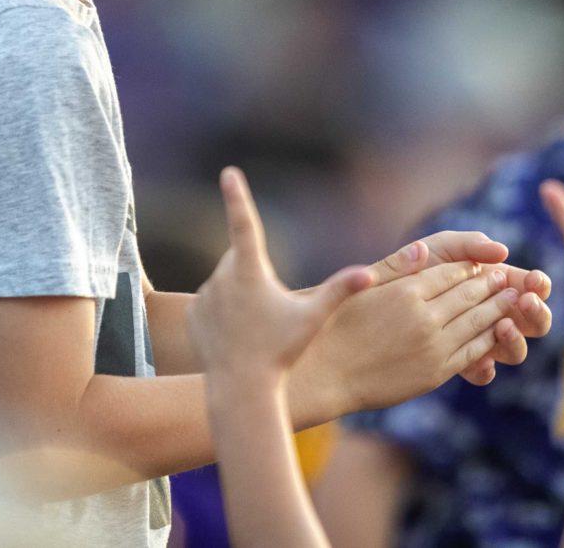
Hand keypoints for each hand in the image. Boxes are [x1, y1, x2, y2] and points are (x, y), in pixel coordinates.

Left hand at [189, 167, 376, 383]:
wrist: (240, 389)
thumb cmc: (280, 353)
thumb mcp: (312, 319)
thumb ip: (340, 291)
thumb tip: (371, 273)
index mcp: (249, 271)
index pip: (244, 223)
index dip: (238, 195)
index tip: (229, 172)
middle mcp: (221, 277)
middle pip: (241, 261)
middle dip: (255, 275)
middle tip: (269, 312)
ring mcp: (204, 295)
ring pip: (226, 283)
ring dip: (239, 296)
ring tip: (253, 329)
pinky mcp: (192, 313)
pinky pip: (211, 304)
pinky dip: (223, 313)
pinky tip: (234, 336)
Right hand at [291, 235, 548, 418]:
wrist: (324, 375)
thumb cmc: (332, 325)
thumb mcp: (358, 287)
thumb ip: (393, 267)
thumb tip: (421, 247)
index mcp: (404, 291)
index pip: (448, 274)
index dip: (469, 267)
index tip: (484, 261)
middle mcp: (423, 317)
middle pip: (468, 295)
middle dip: (491, 284)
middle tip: (509, 276)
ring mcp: (432, 347)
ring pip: (476, 322)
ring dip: (497, 309)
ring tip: (513, 298)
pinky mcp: (434, 373)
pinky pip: (471, 351)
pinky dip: (489, 338)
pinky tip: (497, 332)